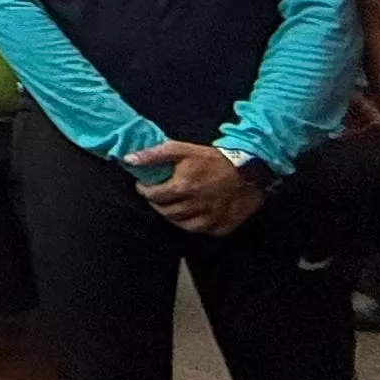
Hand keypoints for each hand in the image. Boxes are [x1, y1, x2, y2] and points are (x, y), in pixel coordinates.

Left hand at [131, 139, 260, 234]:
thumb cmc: (213, 159)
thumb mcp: (182, 149)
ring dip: (171, 215)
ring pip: (181, 224)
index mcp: (183, 188)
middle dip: (156, 204)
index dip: (144, 191)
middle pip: (165, 212)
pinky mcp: (221, 227)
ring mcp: (209, 219)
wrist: (251, 171)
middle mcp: (195, 206)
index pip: (153, 196)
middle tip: (156, 196)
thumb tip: (128, 160)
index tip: (143, 186)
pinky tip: (190, 213)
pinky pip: (200, 230)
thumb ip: (154, 155)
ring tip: (170, 205)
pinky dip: (191, 223)